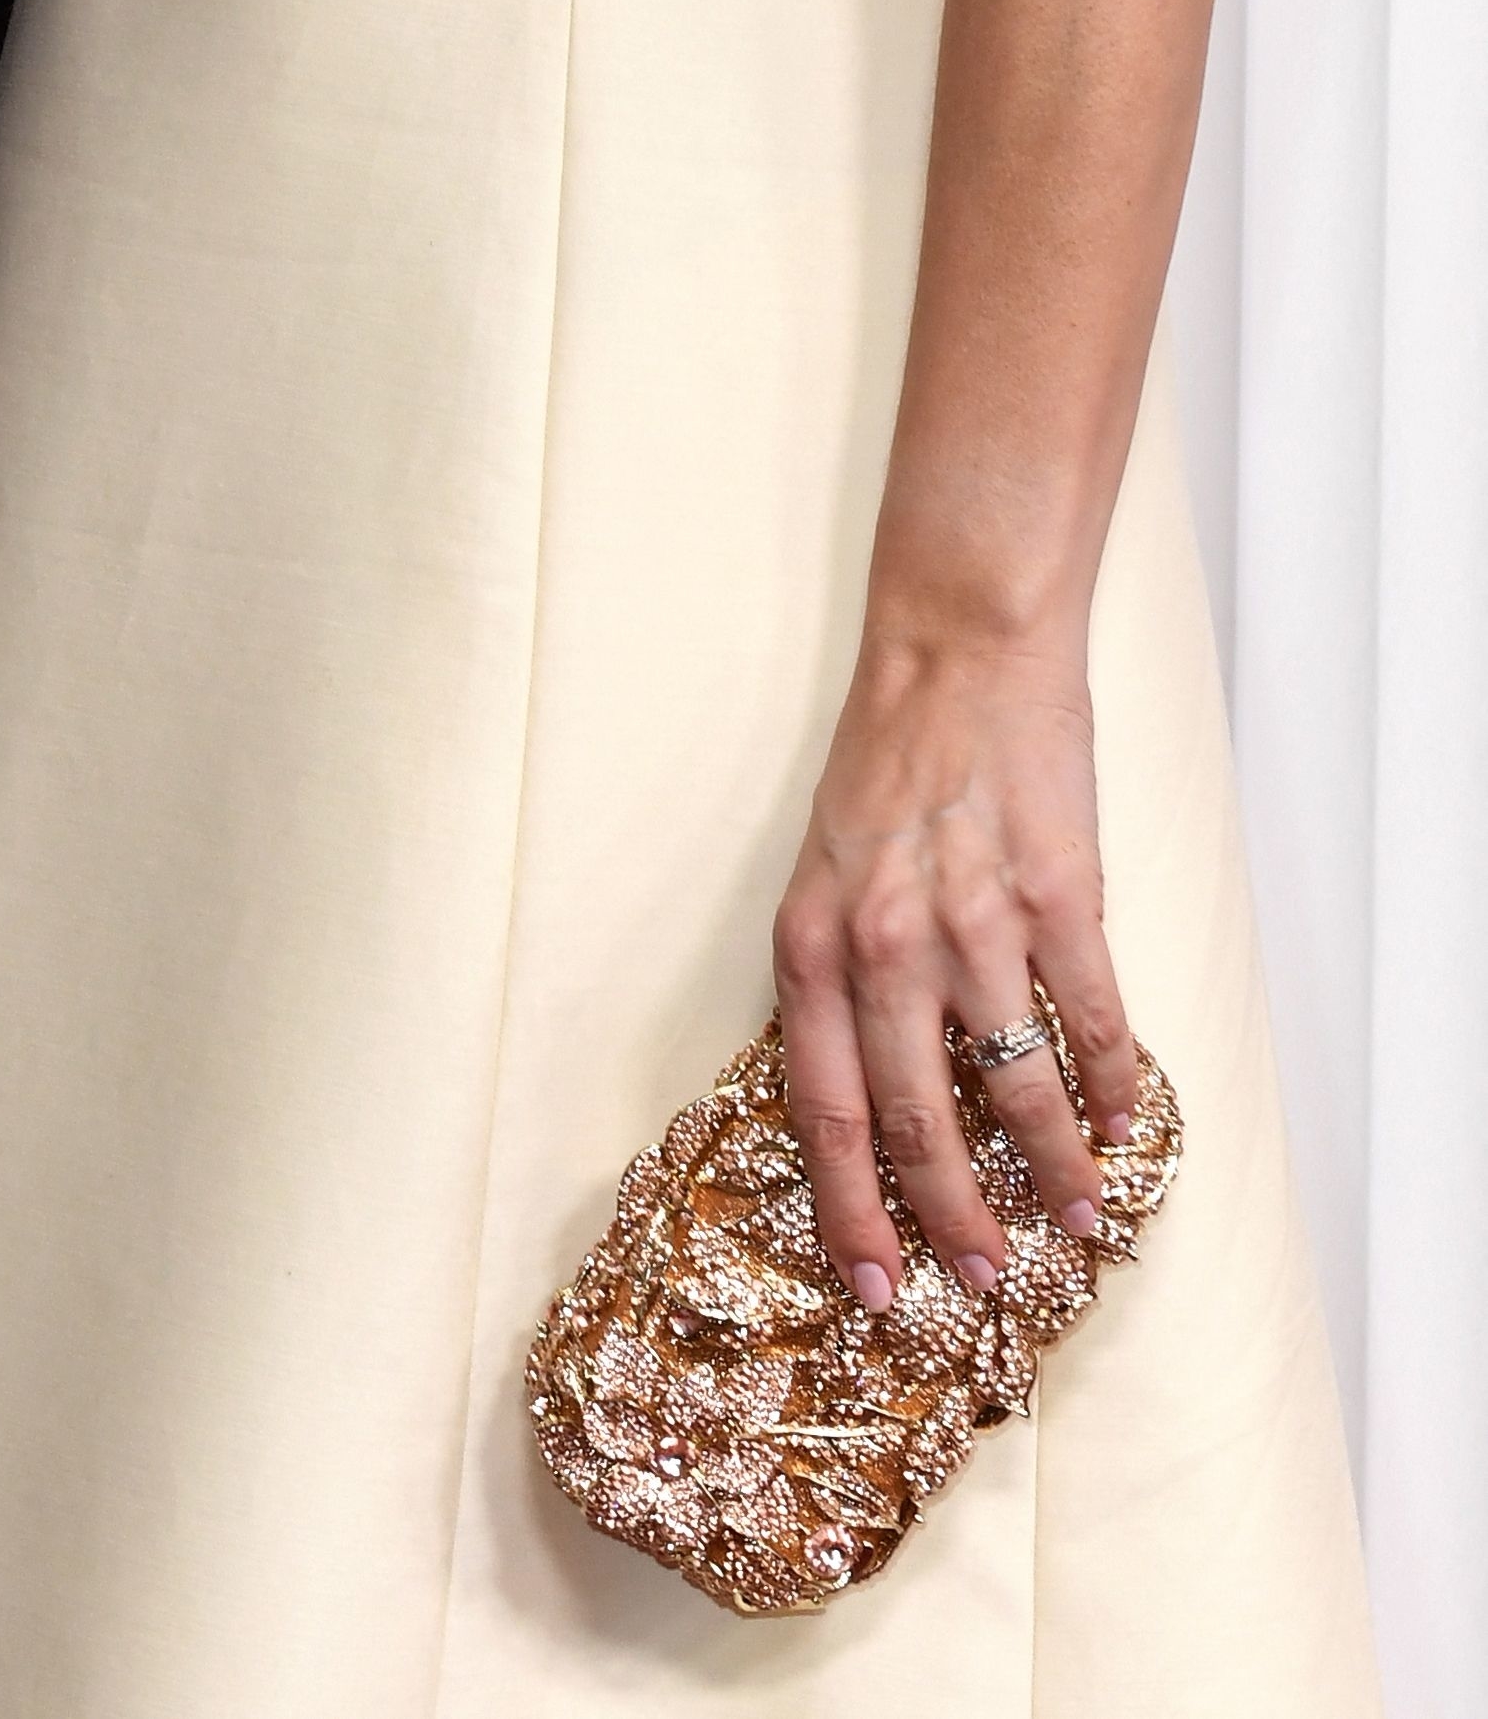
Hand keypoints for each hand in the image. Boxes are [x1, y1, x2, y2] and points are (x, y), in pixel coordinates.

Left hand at [771, 629, 1139, 1309]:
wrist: (956, 651)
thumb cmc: (887, 763)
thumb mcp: (827, 873)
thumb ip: (845, 976)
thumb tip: (878, 1094)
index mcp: (813, 944)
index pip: (824, 1112)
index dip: (850, 1209)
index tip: (874, 1284)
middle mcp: (885, 946)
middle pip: (917, 1124)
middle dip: (950, 1218)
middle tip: (983, 1276)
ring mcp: (975, 924)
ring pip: (1016, 1088)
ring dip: (1051, 1167)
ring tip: (1075, 1216)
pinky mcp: (1058, 897)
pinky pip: (1089, 1020)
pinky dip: (1108, 1084)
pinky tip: (1120, 1123)